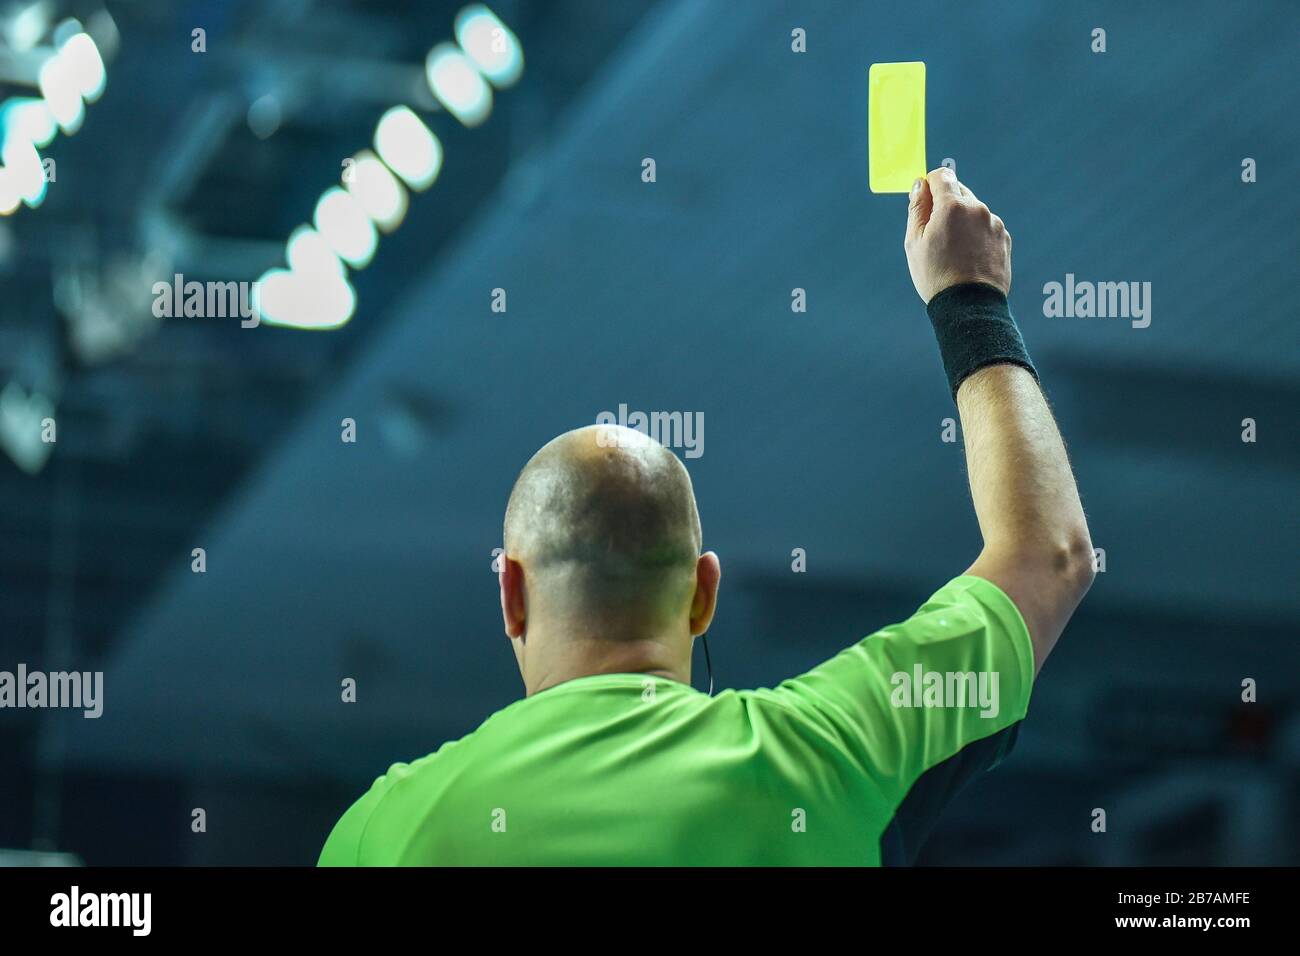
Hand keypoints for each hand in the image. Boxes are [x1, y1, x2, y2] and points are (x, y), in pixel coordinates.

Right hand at [904, 167, 1011, 303]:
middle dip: (945, 204)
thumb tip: (919, 184)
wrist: (969, 306)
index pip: (942, 175)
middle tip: (935, 233)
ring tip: (953, 251)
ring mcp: (994, 222)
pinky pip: (986, 226)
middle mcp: (977, 208)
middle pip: (958, 190)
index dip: (929, 185)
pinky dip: (976, 234)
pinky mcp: (1004, 237)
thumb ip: (917, 208)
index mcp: (952, 206)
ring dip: (961, 220)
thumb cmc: (936, 276)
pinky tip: (968, 257)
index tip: (924, 201)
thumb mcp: (914, 242)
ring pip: (973, 210)